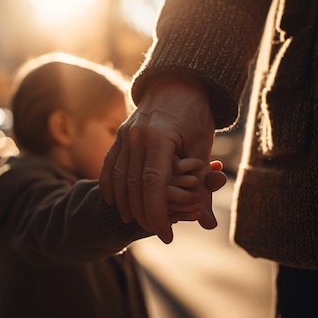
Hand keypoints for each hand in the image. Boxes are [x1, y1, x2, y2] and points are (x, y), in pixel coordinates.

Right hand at [99, 73, 215, 242]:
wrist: (177, 83)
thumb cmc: (195, 116)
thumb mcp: (202, 149)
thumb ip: (202, 186)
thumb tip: (208, 224)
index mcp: (159, 137)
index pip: (153, 185)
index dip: (158, 214)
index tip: (166, 235)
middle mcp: (136, 136)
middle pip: (133, 186)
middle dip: (143, 214)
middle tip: (155, 232)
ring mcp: (124, 134)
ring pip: (119, 178)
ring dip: (125, 204)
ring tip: (136, 223)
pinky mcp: (119, 135)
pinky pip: (109, 165)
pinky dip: (110, 186)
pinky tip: (114, 202)